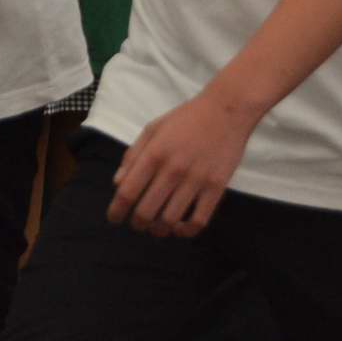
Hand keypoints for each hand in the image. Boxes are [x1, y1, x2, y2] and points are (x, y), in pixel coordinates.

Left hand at [107, 92, 257, 237]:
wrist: (227, 109)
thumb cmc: (187, 118)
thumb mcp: (153, 128)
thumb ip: (133, 155)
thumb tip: (118, 184)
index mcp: (154, 153)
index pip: (128, 192)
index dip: (116, 211)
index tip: (114, 218)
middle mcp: (173, 169)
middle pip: (146, 212)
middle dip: (137, 224)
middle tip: (137, 223)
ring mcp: (196, 180)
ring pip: (170, 220)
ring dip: (159, 230)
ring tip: (157, 227)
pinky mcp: (216, 187)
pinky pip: (199, 220)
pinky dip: (186, 231)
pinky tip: (180, 227)